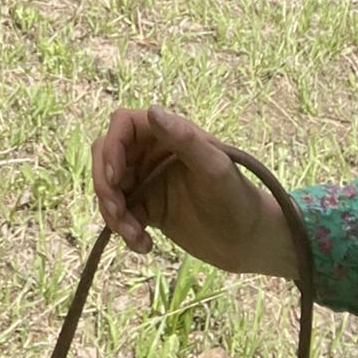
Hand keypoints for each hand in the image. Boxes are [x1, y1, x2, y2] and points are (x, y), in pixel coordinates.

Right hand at [91, 107, 296, 278]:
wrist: (251, 243)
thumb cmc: (239, 199)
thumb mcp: (214, 168)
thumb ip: (184, 140)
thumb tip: (152, 111)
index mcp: (169, 133)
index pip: (123, 125)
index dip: (111, 147)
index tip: (116, 178)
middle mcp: (153, 153)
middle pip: (107, 156)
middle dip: (105, 185)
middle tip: (117, 213)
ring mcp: (148, 181)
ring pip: (110, 187)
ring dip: (112, 212)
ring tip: (134, 236)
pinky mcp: (149, 208)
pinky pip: (121, 213)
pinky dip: (123, 230)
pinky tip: (144, 246)